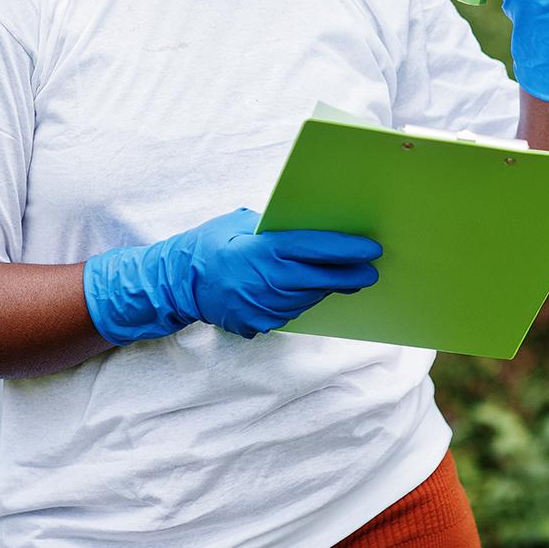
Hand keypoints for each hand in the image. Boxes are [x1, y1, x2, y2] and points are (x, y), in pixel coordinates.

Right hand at [82, 208, 380, 343]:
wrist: (176, 283)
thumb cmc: (209, 244)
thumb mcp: (240, 223)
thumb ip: (274, 228)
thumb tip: (309, 226)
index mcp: (263, 252)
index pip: (315, 249)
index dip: (346, 249)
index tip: (371, 248)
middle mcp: (266, 282)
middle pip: (319, 280)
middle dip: (349, 274)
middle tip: (371, 270)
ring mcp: (263, 307)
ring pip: (308, 298)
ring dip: (328, 288)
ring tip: (348, 277)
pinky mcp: (258, 324)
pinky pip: (291, 311)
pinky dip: (304, 299)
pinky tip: (314, 290)